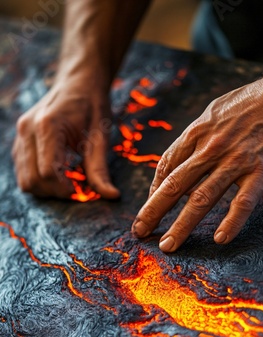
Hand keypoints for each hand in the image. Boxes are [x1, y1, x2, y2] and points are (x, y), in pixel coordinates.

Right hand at [13, 79, 119, 199]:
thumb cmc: (92, 106)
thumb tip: (112, 196)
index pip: (48, 172)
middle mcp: (28, 129)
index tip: (81, 190)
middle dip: (56, 192)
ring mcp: (21, 135)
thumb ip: (101, 169)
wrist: (79, 82)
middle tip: (76, 188)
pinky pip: (23, 173)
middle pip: (34, 180)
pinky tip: (58, 173)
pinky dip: (39, 181)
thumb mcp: (100, 137)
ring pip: (25, 181)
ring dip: (46, 189)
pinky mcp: (20, 142)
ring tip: (67, 181)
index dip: (65, 189)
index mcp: (48, 125)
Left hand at [132, 71, 262, 251]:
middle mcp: (211, 148)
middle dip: (154, 212)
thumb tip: (175, 166)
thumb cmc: (245, 105)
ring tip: (168, 245)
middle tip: (140, 232)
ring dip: (182, 225)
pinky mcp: (261, 171)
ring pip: (202, 199)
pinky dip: (231, 222)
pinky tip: (220, 239)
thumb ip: (193, 140)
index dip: (153, 191)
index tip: (147, 210)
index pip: (166, 167)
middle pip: (175, 185)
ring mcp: (236, 161)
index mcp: (197, 133)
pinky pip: (243, 202)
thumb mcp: (211, 114)